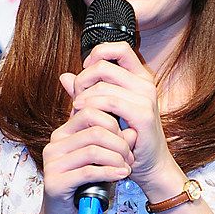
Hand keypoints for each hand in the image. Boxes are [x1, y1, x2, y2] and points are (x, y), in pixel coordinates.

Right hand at [40, 103, 132, 213]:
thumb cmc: (86, 186)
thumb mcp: (103, 160)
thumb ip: (116, 143)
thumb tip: (133, 132)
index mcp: (63, 133)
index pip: (90, 112)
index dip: (114, 124)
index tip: (126, 140)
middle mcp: (54, 144)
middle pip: (95, 132)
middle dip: (119, 144)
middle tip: (130, 158)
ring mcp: (52, 163)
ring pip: (93, 151)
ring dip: (116, 159)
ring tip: (126, 168)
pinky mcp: (54, 182)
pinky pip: (88, 172)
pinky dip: (109, 172)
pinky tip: (121, 175)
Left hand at [60, 42, 177, 192]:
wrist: (149, 165)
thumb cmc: (127, 138)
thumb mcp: (105, 111)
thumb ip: (87, 92)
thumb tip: (64, 76)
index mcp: (139, 77)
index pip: (119, 48)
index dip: (97, 54)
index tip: (86, 73)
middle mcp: (145, 84)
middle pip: (103, 65)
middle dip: (83, 80)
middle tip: (77, 98)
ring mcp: (146, 98)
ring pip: (102, 84)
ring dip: (83, 97)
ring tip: (78, 110)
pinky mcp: (144, 114)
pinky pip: (110, 102)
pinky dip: (92, 107)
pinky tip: (84, 115)